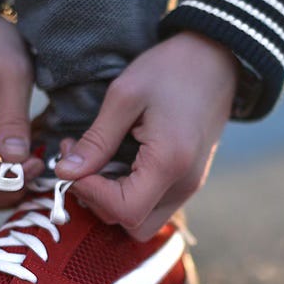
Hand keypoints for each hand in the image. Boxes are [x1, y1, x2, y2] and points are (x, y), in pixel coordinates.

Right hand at [0, 16, 43, 208]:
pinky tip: (25, 163)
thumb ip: (14, 116)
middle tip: (37, 171)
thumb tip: (19, 160)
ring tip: (33, 168)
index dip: (6, 180)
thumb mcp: (11, 69)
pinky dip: (1, 182)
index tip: (37, 163)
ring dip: (3, 191)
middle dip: (4, 192)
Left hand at [54, 31, 237, 240]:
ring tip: (96, 162)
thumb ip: (96, 140)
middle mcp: (184, 184)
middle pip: (132, 225)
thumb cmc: (171, 69)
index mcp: (170, 163)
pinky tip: (115, 162)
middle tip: (79, 164)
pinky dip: (128, 193)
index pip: (123, 210)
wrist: (216, 58)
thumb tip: (66, 172)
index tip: (71, 163)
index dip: (89, 193)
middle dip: (98, 201)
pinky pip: (153, 204)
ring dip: (112, 201)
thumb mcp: (124, 96)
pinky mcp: (187, 180)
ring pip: (142, 221)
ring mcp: (189, 185)